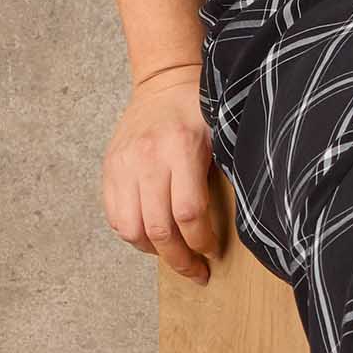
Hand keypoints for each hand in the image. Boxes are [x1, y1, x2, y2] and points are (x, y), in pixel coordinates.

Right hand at [103, 61, 224, 284]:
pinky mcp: (109, 169)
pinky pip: (114, 216)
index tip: (212, 251)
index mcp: (180, 148)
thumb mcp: (222, 133)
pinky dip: (132, 234)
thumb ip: (225, 171)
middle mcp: (146, 158)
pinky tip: (151, 237)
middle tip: (196, 272)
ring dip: (153, 251)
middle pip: (158, 228)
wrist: (163, 81)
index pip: (188, 212)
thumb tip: (243, 219)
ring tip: (173, 255)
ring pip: (131, 228)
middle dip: (179, 259)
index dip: (201, 240)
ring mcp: (123, 164)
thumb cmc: (199, 108)